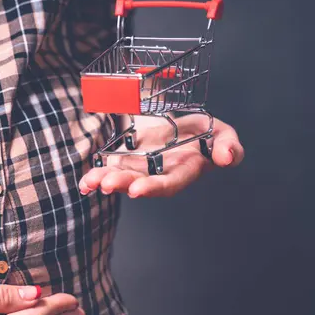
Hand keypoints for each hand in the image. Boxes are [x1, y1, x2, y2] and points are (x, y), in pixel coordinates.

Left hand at [79, 114, 243, 197]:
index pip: (170, 182)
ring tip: (90, 182)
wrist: (180, 125)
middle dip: (124, 184)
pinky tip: (86, 182)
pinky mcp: (125, 161)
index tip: (136, 190)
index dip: (154, 187)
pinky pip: (110, 169)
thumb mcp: (220, 132)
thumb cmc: (203, 132)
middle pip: (141, 183)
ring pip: (122, 178)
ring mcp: (140, 169)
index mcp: (184, 169)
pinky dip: (96, 176)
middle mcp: (159, 173)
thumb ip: (228, 145)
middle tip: (106, 184)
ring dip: (105, 180)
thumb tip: (227, 157)